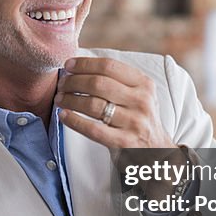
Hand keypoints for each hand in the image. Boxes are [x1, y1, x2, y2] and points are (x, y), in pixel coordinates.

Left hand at [55, 57, 173, 148]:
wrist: (156, 152)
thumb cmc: (139, 119)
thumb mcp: (139, 94)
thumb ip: (118, 79)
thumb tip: (81, 65)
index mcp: (144, 84)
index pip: (109, 66)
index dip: (84, 64)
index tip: (68, 65)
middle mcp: (141, 101)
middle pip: (98, 83)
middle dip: (73, 81)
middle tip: (61, 84)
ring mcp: (133, 122)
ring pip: (93, 105)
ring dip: (70, 99)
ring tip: (59, 99)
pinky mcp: (124, 142)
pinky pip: (92, 129)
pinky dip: (74, 120)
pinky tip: (63, 115)